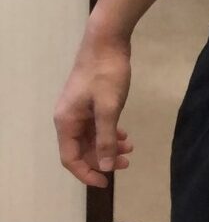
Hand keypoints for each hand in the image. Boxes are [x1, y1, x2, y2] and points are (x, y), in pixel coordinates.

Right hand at [53, 30, 133, 187]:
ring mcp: (79, 107)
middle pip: (82, 148)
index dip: (87, 173)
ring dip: (108, 144)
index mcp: (66, 121)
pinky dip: (109, 131)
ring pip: (91, 135)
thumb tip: (105, 165)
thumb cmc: (106, 73)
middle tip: (126, 162)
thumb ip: (106, 137)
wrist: (107, 38)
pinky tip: (124, 133)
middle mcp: (68, 117)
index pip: (70, 158)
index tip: (106, 182)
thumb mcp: (109, 107)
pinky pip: (97, 123)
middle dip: (103, 158)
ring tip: (130, 148)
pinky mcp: (89, 98)